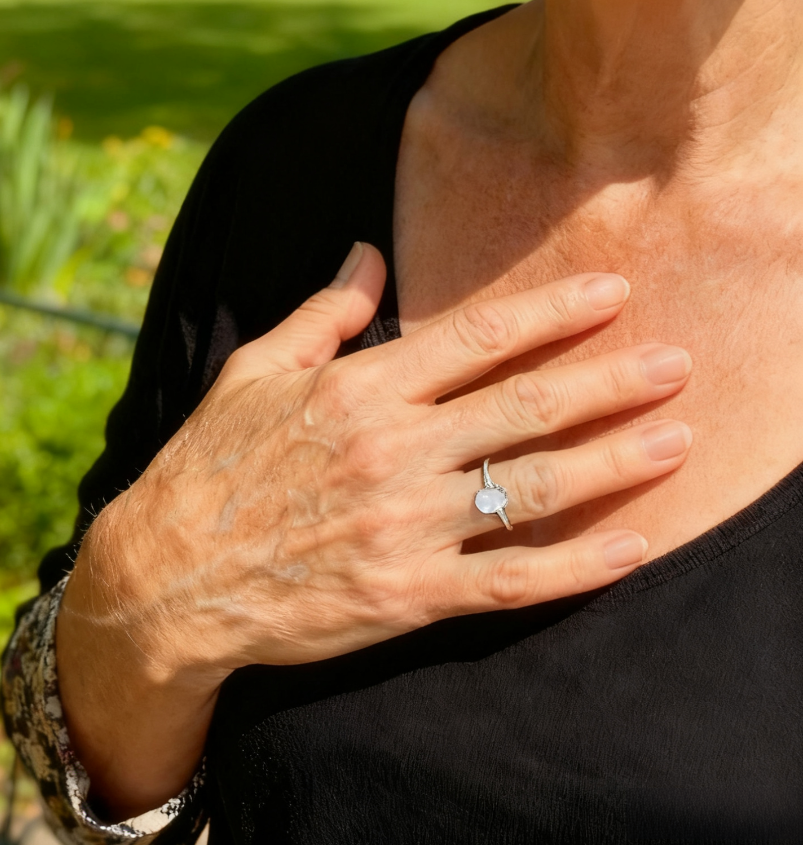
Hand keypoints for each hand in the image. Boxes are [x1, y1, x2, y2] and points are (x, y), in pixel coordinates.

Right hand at [70, 242, 691, 682]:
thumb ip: (323, 311)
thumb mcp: (255, 371)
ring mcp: (404, 525)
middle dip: (609, 381)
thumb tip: (368, 250)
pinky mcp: (407, 594)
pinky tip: (633, 544)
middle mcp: (392, 450)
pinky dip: (577, 566)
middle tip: (675, 363)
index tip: (609, 297)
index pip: (478, 338)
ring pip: (531, 488)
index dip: (552, 314)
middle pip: (524, 407)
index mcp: (358, 389)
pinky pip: (509, 580)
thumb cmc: (210, 465)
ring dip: (613, 462)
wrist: (169, 576)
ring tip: (676, 439)